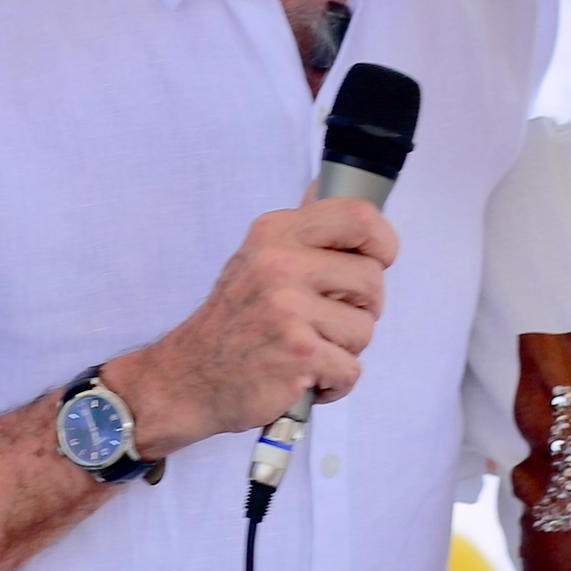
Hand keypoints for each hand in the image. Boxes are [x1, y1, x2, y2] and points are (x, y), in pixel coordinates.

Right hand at [120, 197, 399, 454]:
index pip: (360, 217)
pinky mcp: (299, 353)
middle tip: (326, 323)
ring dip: (344, 350)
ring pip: (365, 330)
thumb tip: (324, 186)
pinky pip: (352, 370)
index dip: (383, 244)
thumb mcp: (257, 259)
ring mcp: (288, 309)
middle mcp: (280, 264)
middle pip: (372, 280)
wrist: (187, 378)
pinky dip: (334, 384)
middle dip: (361, 310)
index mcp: (276, 233)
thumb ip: (299, 233)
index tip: (377, 262)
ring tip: (308, 351)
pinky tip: (305, 378)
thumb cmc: (233, 322)